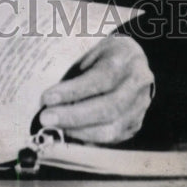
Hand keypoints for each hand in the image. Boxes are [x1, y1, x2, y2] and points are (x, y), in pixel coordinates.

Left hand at [39, 36, 154, 143]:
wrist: (133, 59)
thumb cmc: (104, 52)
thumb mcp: (91, 48)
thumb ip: (76, 68)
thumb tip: (49, 94)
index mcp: (126, 57)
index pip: (101, 78)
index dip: (73, 91)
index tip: (47, 98)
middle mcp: (137, 84)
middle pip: (108, 108)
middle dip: (73, 117)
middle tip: (46, 118)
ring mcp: (140, 107)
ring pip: (112, 129)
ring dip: (79, 131)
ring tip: (55, 127)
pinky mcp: (135, 124)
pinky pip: (112, 138)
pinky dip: (89, 138)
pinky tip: (70, 133)